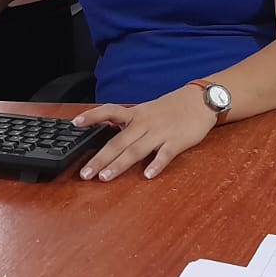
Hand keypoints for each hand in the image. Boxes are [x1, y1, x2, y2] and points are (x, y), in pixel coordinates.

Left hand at [72, 86, 218, 180]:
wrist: (200, 100)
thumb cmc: (171, 109)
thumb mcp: (146, 111)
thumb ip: (128, 123)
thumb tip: (105, 131)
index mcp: (135, 114)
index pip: (109, 112)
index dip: (92, 116)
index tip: (75, 123)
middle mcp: (144, 123)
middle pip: (118, 141)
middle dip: (100, 159)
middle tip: (85, 173)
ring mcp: (160, 133)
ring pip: (136, 150)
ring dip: (120, 164)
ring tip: (105, 177)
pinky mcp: (177, 141)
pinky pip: (165, 155)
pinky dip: (156, 164)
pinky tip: (147, 175)